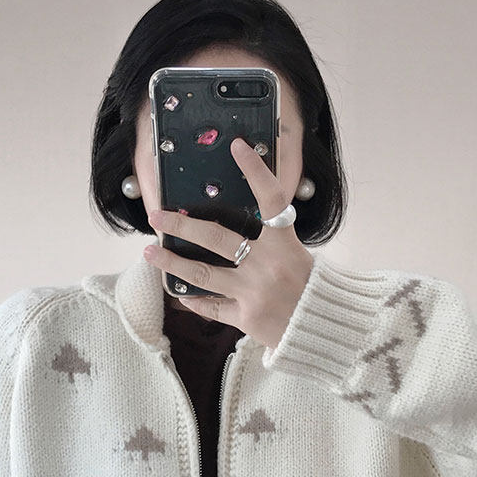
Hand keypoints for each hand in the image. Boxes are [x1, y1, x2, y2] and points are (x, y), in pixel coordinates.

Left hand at [142, 138, 313, 350]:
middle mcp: (267, 264)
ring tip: (149, 253)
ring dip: (171, 263)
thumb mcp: (299, 256)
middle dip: (181, 226)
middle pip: (215, 237)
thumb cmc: (313, 290)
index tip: (237, 146)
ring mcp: (254, 292)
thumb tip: (238, 223)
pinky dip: (194, 300)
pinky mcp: (246, 317)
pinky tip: (179, 293)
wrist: (327, 330)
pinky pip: (211, 307)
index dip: (255, 170)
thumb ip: (273, 240)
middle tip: (157, 216)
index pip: (271, 198)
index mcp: (286, 244)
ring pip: (202, 273)